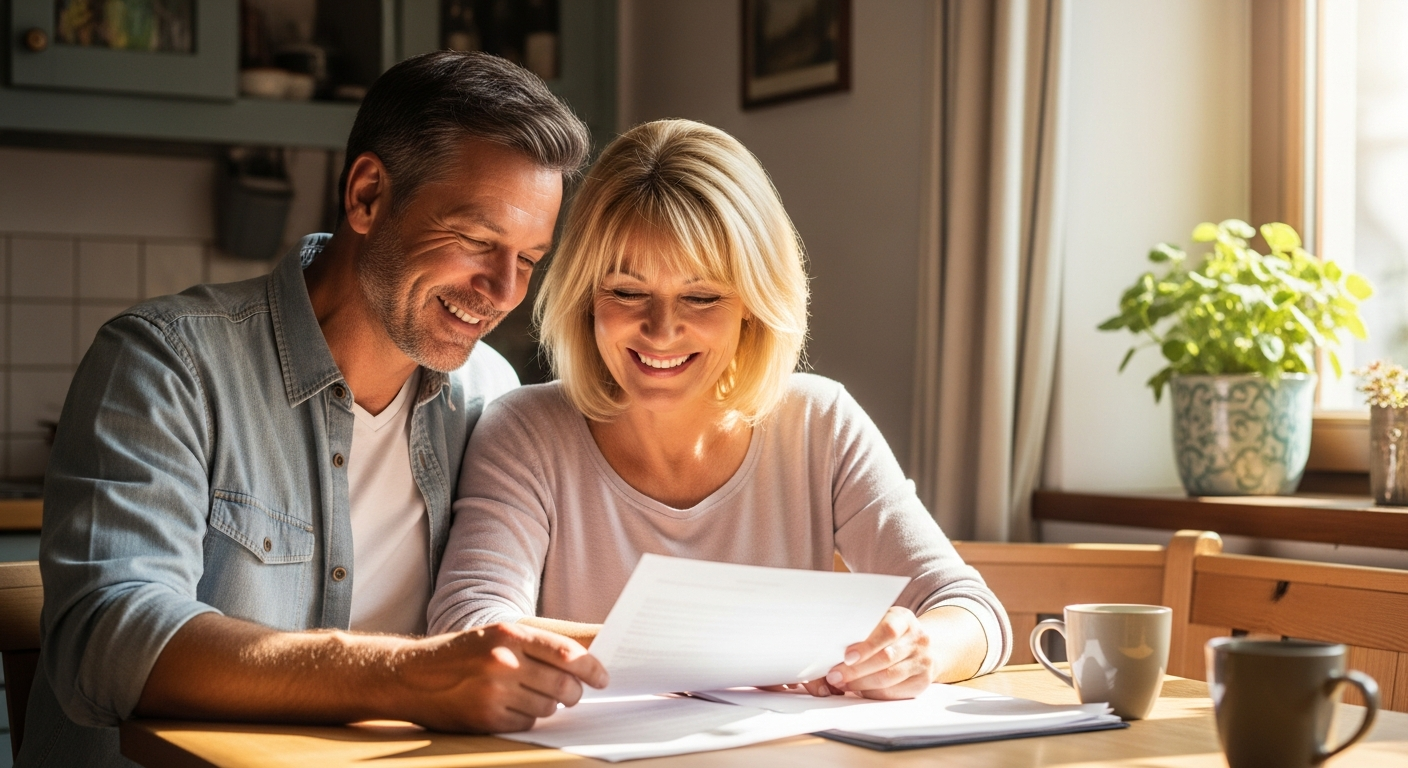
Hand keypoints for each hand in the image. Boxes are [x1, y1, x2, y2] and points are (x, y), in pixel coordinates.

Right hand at [396, 622, 607, 731]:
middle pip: (563, 686)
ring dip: (547, 706)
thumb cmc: (462, 653)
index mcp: (511, 635)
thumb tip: (581, 664)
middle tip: (572, 694)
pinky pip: (526, 724)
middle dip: (574, 693)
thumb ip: (535, 646)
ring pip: (547, 707)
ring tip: (528, 696)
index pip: (567, 654)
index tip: (602, 678)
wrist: (411, 674)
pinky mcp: (486, 718)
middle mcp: (503, 661)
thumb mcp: (496, 635)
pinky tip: (509, 707)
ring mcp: (494, 692)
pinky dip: (525, 719)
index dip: (591, 669)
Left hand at [823, 606, 933, 699]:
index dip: (867, 645)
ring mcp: (923, 661)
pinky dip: (872, 693)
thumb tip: (828, 649)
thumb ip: (861, 632)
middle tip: (834, 676)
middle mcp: (918, 639)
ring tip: (842, 683)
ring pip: (888, 677)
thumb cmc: (890, 635)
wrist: (923, 647)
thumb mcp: (880, 624)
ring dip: (860, 683)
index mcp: (904, 619)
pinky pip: (893, 692)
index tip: (846, 656)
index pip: (888, 630)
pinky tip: (859, 690)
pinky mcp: (922, 682)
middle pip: (886, 657)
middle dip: (856, 670)